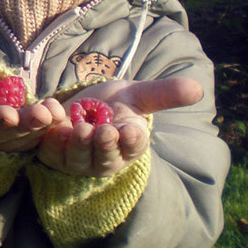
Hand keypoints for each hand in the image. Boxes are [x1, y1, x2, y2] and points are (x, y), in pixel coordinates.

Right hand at [0, 11, 62, 152]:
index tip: (8, 117)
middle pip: (4, 132)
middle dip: (23, 124)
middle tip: (42, 115)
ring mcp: (3, 137)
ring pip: (23, 136)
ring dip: (40, 126)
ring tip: (53, 111)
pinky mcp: (21, 139)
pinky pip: (37, 137)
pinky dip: (50, 129)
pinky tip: (60, 113)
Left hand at [37, 77, 203, 176]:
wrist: (81, 108)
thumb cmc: (115, 104)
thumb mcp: (138, 96)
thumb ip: (164, 93)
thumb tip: (197, 88)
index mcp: (129, 146)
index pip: (133, 146)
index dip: (131, 140)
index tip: (129, 131)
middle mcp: (104, 158)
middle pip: (104, 157)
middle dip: (102, 145)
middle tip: (102, 131)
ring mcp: (77, 159)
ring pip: (76, 157)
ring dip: (77, 144)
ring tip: (79, 128)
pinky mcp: (53, 154)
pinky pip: (50, 150)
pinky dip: (50, 138)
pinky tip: (52, 123)